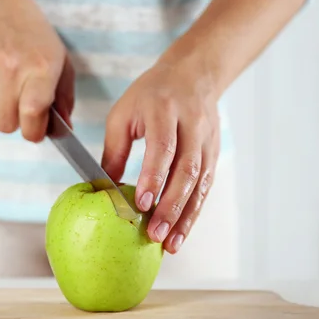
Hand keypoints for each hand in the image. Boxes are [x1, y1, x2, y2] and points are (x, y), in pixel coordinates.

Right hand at [0, 0, 73, 140]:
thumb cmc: (34, 39)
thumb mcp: (60, 62)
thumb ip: (63, 99)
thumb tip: (63, 131)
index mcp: (41, 68)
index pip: (32, 114)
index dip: (33, 132)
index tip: (34, 131)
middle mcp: (11, 64)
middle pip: (5, 122)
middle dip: (12, 120)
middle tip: (16, 103)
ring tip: (0, 85)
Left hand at [101, 55, 220, 253]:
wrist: (194, 75)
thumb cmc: (152, 94)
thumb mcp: (124, 113)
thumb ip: (115, 150)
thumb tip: (105, 189)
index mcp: (165, 110)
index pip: (163, 147)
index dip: (154, 176)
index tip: (142, 203)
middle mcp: (192, 126)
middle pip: (186, 170)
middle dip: (171, 206)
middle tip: (155, 234)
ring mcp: (208, 141)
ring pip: (200, 184)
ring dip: (186, 217)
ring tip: (170, 244)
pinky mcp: (214, 154)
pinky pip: (205, 187)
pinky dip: (194, 211)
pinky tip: (182, 232)